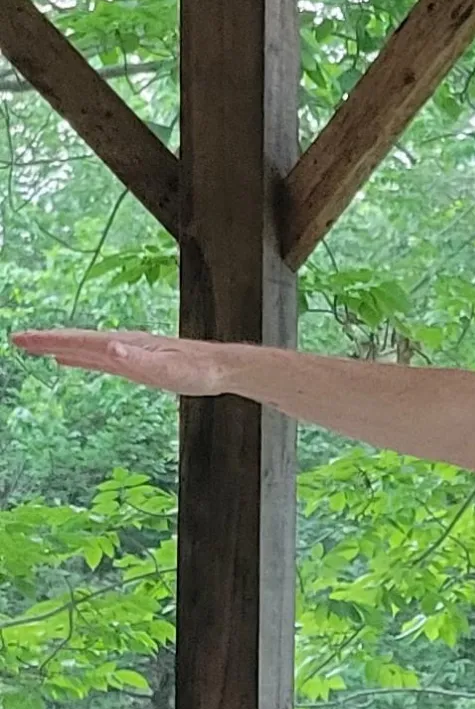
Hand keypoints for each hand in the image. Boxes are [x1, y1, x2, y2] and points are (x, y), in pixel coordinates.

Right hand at [10, 329, 235, 396]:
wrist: (220, 368)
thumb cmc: (196, 370)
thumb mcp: (167, 368)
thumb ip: (139, 360)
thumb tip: (110, 348)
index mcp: (125, 345)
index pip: (80, 341)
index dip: (50, 340)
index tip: (22, 338)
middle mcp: (123, 345)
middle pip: (77, 341)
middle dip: (47, 340)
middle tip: (17, 340)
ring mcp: (128, 353)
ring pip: (85, 348)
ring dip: (59, 347)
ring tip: (35, 347)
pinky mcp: (135, 363)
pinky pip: (99, 359)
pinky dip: (79, 358)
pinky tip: (69, 360)